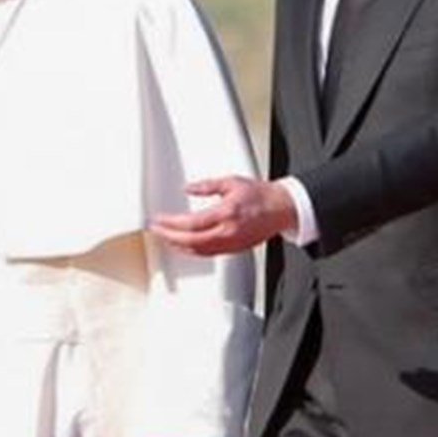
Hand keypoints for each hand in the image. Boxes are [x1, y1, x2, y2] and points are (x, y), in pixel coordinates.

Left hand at [151, 176, 297, 256]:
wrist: (281, 209)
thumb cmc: (260, 195)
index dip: (171, 224)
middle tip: (156, 230)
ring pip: (198, 251)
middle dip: (169, 237)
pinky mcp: (234, 250)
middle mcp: (228, 232)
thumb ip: (207, 186)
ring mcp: (231, 244)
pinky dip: (192, 251)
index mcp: (226, 213)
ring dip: (178, 246)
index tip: (159, 220)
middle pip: (190, 241)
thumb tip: (188, 188)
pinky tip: (183, 246)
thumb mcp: (231, 182)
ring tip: (164, 238)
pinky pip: (208, 254)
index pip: (191, 224)